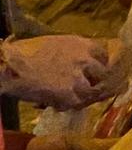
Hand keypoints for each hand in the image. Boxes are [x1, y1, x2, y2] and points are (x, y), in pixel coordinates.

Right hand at [0, 34, 120, 107]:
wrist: (8, 65)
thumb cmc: (25, 52)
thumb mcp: (55, 44)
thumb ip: (72, 52)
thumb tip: (81, 64)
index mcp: (81, 44)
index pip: (104, 56)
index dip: (99, 65)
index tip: (95, 72)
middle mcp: (84, 59)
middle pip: (102, 74)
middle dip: (94, 81)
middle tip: (84, 87)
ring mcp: (78, 77)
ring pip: (91, 91)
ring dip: (81, 95)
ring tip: (68, 97)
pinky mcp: (68, 94)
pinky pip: (76, 104)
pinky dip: (67, 105)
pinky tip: (56, 103)